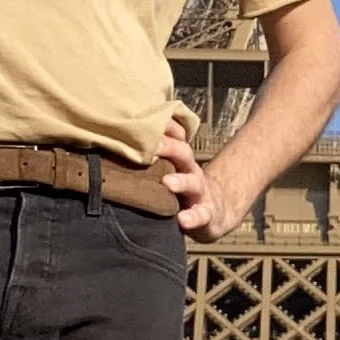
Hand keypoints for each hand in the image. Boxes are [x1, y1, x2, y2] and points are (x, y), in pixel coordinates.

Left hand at [156, 127, 243, 242]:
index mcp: (180, 160)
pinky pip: (201, 215)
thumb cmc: (185, 189)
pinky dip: (193, 217)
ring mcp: (200, 193)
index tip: (146, 120)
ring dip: (181, 182)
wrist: (216, 211)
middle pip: (184, 154)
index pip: (175, 137)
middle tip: (154, 145)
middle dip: (170, 148)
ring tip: (168, 182)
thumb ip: (155, 157)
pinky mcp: (207, 215)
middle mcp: (191, 172)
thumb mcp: (174, 169)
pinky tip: (183, 219)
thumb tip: (124, 138)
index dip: (165, 127)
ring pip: (193, 183)